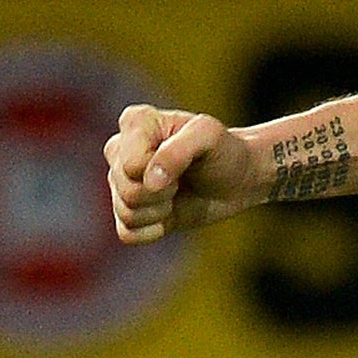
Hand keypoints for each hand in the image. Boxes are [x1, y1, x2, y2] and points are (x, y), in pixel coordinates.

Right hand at [104, 104, 260, 242]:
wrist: (238, 179)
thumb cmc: (223, 150)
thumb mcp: (210, 136)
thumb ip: (178, 150)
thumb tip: (149, 182)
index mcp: (135, 123)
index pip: (130, 164)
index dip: (161, 170)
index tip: (186, 160)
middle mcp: (119, 150)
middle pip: (127, 189)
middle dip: (163, 192)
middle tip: (184, 178)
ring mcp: (120, 182)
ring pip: (126, 212)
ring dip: (161, 210)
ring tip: (178, 192)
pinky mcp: (128, 211)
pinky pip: (128, 234)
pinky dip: (154, 229)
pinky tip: (170, 212)